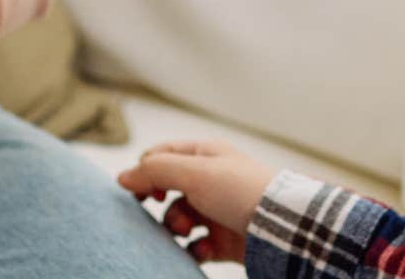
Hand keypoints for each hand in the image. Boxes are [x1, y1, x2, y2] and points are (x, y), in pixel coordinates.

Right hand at [116, 140, 277, 264]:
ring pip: (179, 219)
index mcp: (204, 155)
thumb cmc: (241, 191)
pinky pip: (197, 245)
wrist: (282, 226)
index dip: (146, 171)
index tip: (143, 191)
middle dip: (161, 204)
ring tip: (188, 231)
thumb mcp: (193, 172)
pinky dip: (195, 248)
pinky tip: (203, 248)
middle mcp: (209, 181)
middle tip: (161, 210)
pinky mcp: (224, 239)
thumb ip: (155, 171)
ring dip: (177, 227)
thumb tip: (122, 176)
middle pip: (167, 190)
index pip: (161, 156)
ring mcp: (216, 210)